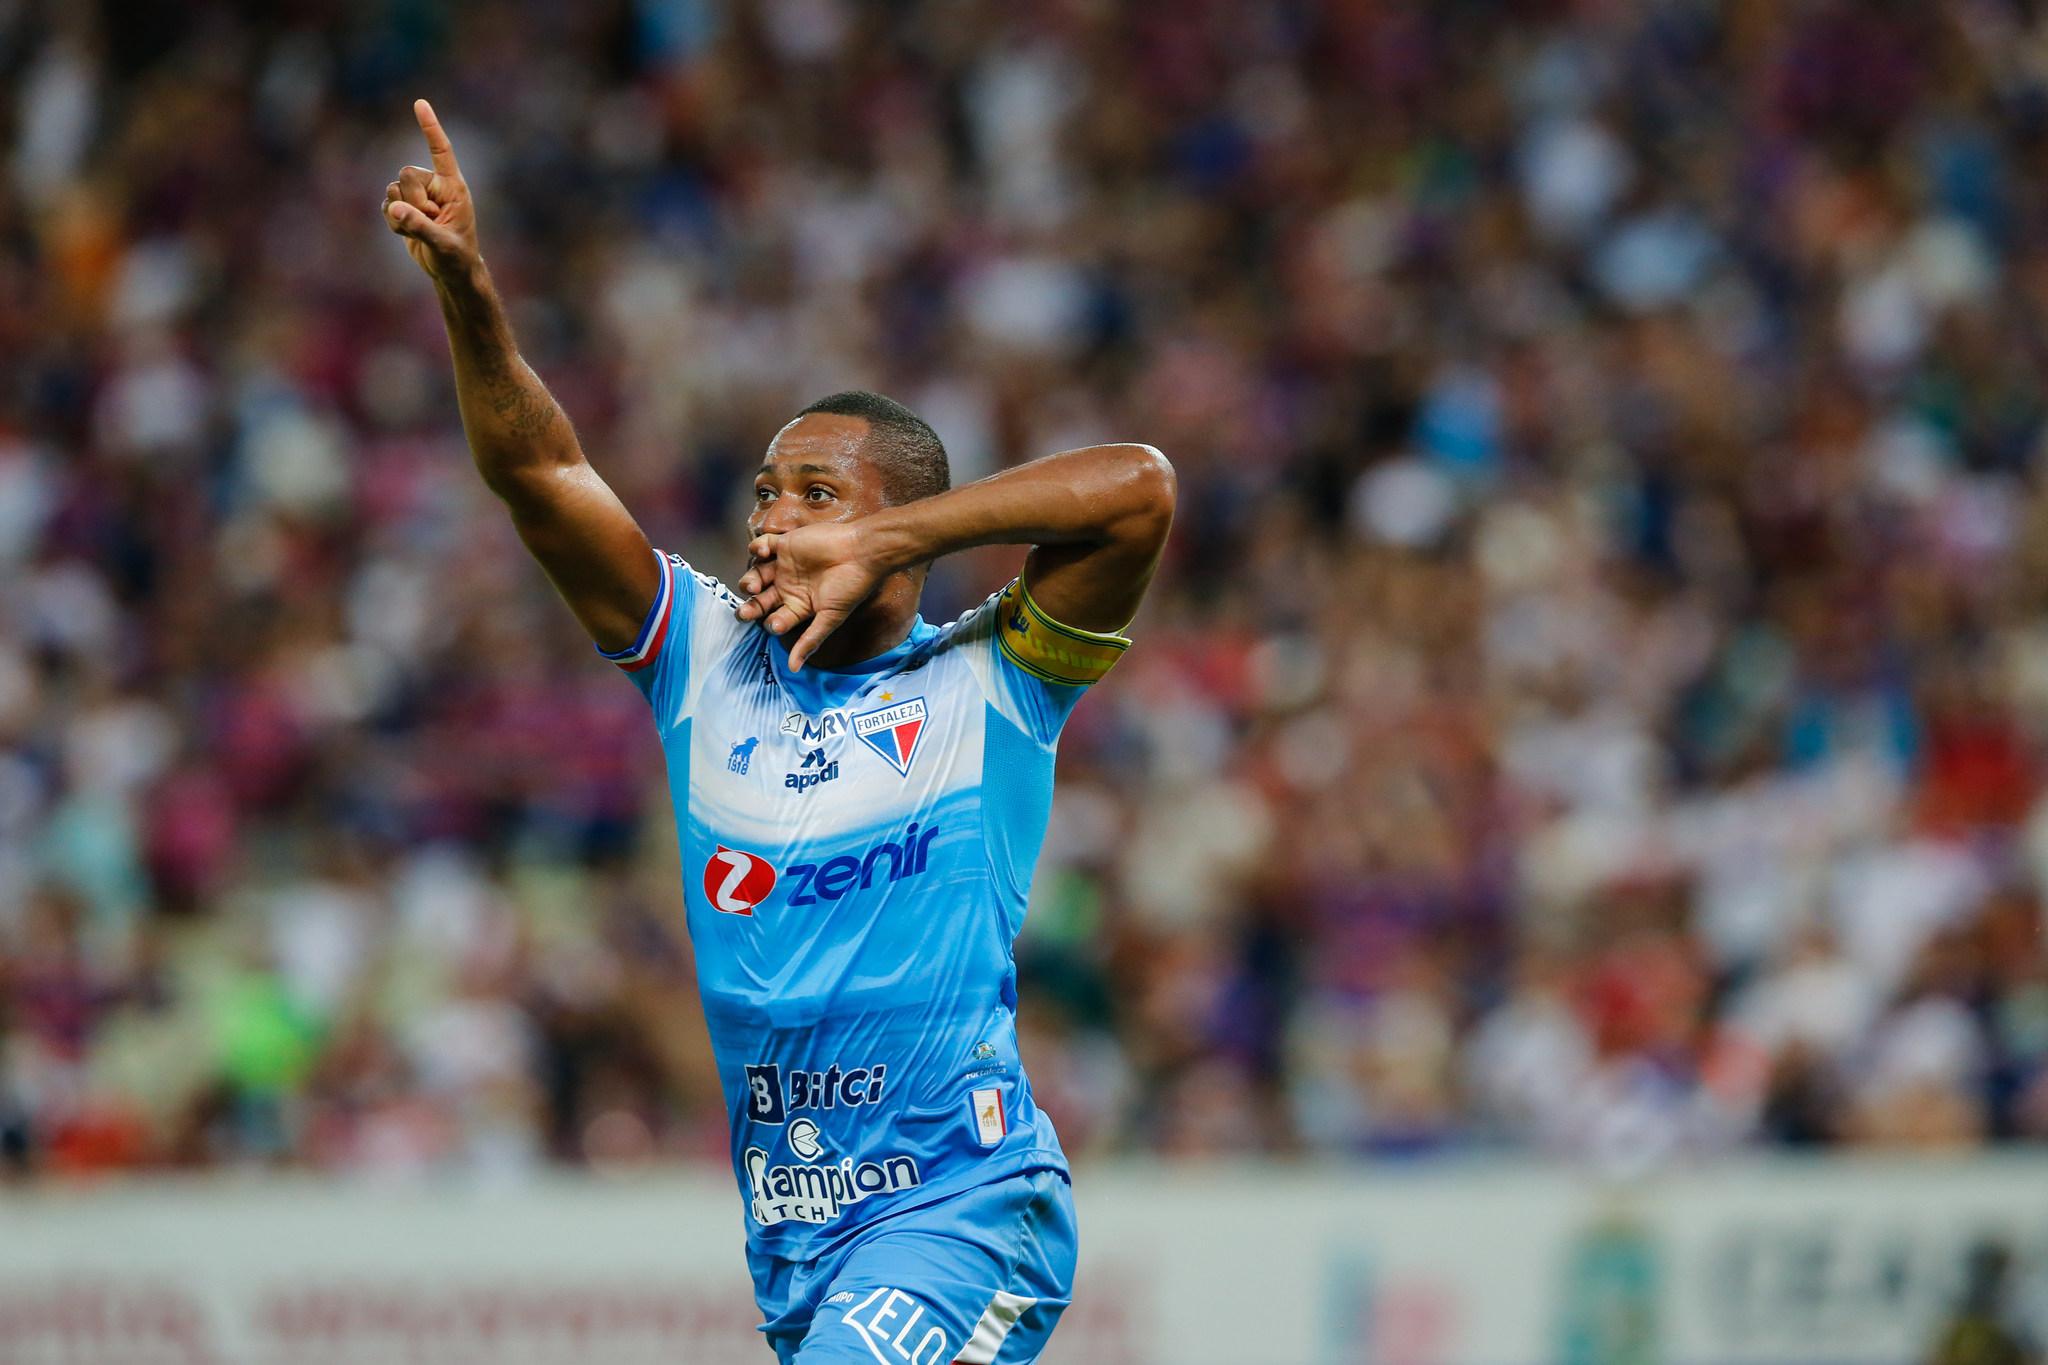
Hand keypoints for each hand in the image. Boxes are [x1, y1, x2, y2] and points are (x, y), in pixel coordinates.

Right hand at [382, 99, 478, 280]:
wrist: (450, 271)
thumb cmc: (456, 256)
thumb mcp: (442, 243)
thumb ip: (419, 225)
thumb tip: (394, 208)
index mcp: (453, 187)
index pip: (441, 151)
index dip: (430, 128)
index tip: (420, 103)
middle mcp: (435, 186)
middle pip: (406, 174)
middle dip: (413, 201)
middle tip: (431, 221)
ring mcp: (418, 196)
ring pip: (393, 189)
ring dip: (402, 214)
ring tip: (422, 231)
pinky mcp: (404, 207)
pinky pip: (387, 204)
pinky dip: (394, 221)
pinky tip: (408, 233)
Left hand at [736, 523, 888, 670]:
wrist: (862, 552)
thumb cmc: (850, 587)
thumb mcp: (830, 618)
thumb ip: (810, 640)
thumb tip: (794, 669)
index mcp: (799, 606)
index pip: (775, 619)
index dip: (770, 624)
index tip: (776, 624)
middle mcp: (788, 587)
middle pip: (760, 600)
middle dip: (750, 607)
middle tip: (745, 612)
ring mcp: (785, 566)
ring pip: (755, 575)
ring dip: (749, 581)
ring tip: (755, 585)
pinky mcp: (785, 544)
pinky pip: (761, 546)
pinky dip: (757, 549)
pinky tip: (765, 555)